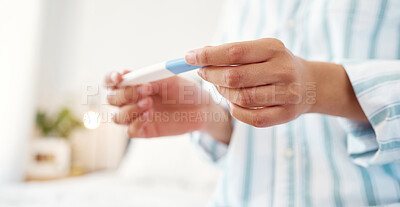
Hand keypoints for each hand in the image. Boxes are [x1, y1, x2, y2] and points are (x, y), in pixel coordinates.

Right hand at [105, 73, 231, 143]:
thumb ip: (149, 77)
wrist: (202, 108)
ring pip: (117, 117)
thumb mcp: (169, 79)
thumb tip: (128, 75)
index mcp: (134, 84)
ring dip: (130, 109)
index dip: (110, 78)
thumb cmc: (185, 90)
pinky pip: (129, 131)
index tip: (120, 77)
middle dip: (126, 94)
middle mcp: (132, 100)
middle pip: (112, 99)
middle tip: (147, 90)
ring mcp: (137, 116)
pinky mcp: (144, 130)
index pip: (111, 81)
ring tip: (149, 104)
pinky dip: (135, 123)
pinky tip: (148, 116)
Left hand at [186, 38, 366, 126]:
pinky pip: (252, 118)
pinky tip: (233, 103)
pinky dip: (236, 111)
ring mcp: (287, 94)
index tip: (189, 57)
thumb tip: (199, 56)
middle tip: (203, 74)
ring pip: (241, 99)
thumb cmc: (276, 65)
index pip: (234, 53)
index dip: (208, 56)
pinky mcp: (287, 115)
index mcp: (274, 49)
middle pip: (235, 77)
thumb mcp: (261, 50)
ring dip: (223, 94)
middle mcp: (283, 70)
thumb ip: (233, 53)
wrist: (311, 84)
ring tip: (220, 87)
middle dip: (211, 76)